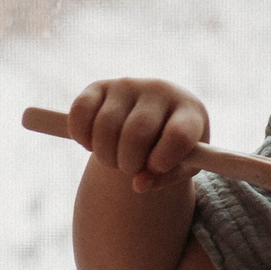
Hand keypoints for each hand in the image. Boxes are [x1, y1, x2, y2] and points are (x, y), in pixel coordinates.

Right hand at [69, 77, 210, 193]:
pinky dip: (81, 136)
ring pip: (105, 125)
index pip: (178, 135)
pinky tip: (92, 145)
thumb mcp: (181, 166)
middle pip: (136, 133)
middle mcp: (160, 90)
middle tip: (129, 169)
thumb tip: (139, 184)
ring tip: (114, 160)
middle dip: (128, 163)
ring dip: (104, 155)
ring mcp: (129, 85)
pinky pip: (80, 111)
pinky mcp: (100, 86)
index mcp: (189, 111)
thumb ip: (164, 178)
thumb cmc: (173, 147)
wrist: (156, 119)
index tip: (155, 168)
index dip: (162, 159)